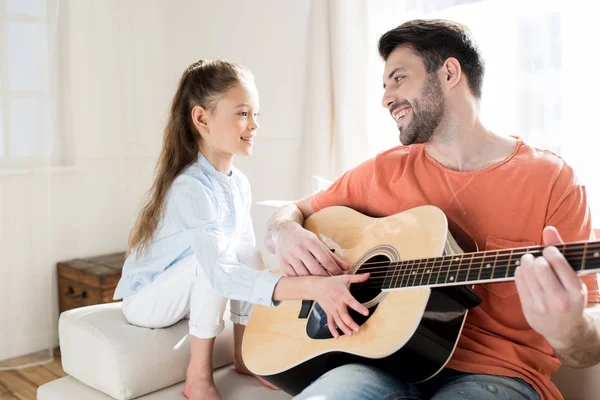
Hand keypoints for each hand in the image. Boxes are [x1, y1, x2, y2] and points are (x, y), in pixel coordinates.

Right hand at [273, 221, 348, 276]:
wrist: (283, 232)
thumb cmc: (304, 238)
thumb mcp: (318, 242)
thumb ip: (332, 256)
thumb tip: (347, 267)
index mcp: (310, 241)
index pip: (325, 259)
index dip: (334, 269)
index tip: (341, 276)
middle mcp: (299, 248)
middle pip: (315, 269)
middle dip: (325, 278)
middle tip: (332, 283)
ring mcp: (289, 256)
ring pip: (304, 275)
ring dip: (314, 281)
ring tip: (321, 284)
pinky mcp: (282, 262)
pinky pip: (294, 276)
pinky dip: (302, 281)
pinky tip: (308, 282)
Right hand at [313, 273, 370, 337]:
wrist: (317, 286)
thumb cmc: (331, 282)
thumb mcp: (345, 278)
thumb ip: (358, 278)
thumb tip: (368, 275)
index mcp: (343, 295)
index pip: (352, 302)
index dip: (359, 307)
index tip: (366, 313)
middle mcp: (337, 304)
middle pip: (344, 315)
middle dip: (351, 323)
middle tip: (357, 329)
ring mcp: (332, 309)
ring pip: (338, 321)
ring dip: (344, 328)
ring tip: (350, 334)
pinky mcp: (328, 313)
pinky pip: (330, 323)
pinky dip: (333, 330)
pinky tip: (337, 336)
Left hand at [515, 226, 588, 347]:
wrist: (565, 330)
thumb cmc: (570, 296)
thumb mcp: (573, 278)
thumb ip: (562, 252)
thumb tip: (548, 228)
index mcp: (576, 291)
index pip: (558, 263)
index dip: (550, 251)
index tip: (549, 251)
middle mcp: (560, 300)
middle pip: (540, 267)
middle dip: (537, 257)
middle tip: (538, 258)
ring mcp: (542, 306)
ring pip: (526, 273)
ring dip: (526, 262)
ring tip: (530, 261)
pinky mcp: (528, 308)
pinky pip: (518, 281)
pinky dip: (520, 271)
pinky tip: (525, 271)